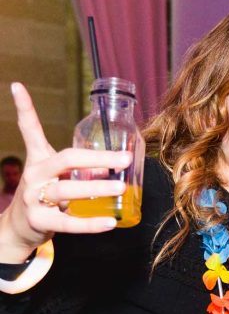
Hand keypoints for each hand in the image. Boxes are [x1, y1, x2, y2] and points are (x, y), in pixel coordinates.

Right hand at [0, 83, 131, 262]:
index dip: (24, 107)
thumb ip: (76, 164)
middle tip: (125, 159)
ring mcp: (34, 198)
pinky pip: (69, 223)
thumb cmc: (43, 194)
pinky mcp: (40, 221)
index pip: (29, 129)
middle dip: (98, 158)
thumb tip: (116, 160)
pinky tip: (110, 222)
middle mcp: (34, 175)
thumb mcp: (52, 173)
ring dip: (97, 189)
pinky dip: (91, 224)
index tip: (17, 85)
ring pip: (68, 190)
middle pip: (66, 160)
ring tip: (121, 188)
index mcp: (38, 159)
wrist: (17, 228)